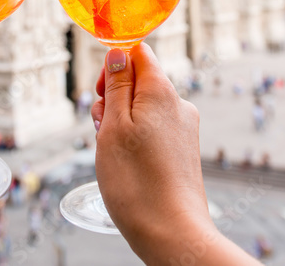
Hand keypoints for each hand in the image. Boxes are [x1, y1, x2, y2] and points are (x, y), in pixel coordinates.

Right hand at [91, 44, 261, 265]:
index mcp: (162, 91)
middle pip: (139, 82)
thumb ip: (116, 85)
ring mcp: (184, 128)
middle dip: (113, 99)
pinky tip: (128, 165)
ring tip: (114, 153)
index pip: (138, 53)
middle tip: (102, 130)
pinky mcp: (183, 150)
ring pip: (143, 109)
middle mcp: (179, 104)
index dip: (113, 65)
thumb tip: (118, 52)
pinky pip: (154, 130)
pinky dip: (135, 140)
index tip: (100, 93)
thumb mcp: (113, 125)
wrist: (172, 232)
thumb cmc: (136, 181)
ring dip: (121, 123)